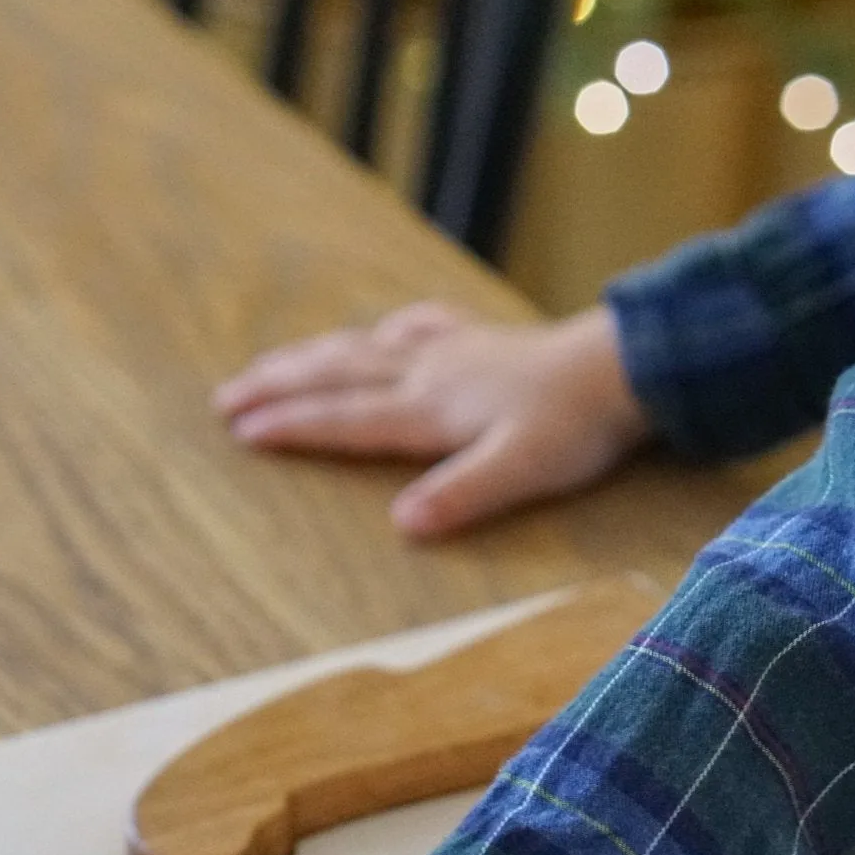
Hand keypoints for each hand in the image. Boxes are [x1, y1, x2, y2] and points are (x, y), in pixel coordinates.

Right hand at [213, 302, 650, 536]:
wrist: (629, 364)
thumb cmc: (577, 426)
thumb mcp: (520, 471)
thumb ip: (460, 497)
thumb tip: (401, 526)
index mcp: (429, 409)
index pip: (344, 418)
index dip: (291, 425)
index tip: (240, 431)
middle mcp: (429, 372)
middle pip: (337, 374)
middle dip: (278, 385)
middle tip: (225, 397)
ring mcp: (454, 350)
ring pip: (364, 348)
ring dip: (313, 358)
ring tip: (274, 365)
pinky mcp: (483, 341)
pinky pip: (419, 329)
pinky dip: (388, 333)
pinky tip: (385, 332)